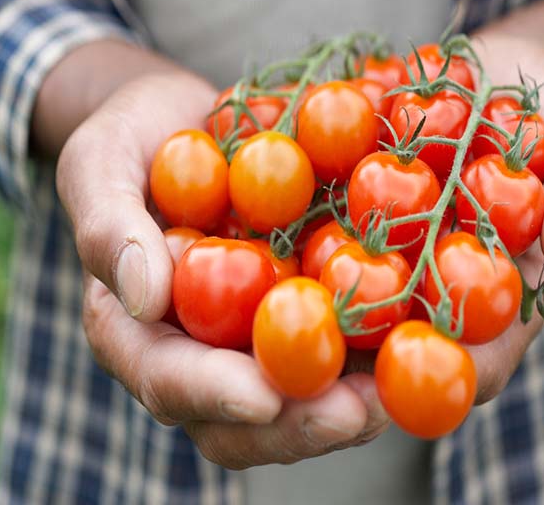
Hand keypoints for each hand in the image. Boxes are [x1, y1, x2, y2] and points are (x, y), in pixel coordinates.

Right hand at [49, 48, 387, 468]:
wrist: (192, 119)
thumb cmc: (135, 137)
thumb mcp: (102, 161)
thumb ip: (110, 224)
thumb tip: (145, 295)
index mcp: (140, 330)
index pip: (169, 380)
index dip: (215, 395)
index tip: (265, 395)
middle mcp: (206, 351)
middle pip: (248, 419)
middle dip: (303, 424)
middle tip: (361, 412)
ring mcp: (265, 337)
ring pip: (309, 400)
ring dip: (362, 405)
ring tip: (411, 392)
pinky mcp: (317, 311)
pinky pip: (355, 347)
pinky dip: (396, 351)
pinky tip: (441, 341)